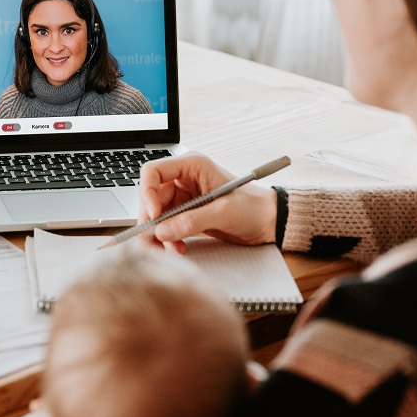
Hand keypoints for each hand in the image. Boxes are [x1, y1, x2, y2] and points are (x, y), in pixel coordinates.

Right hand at [137, 152, 276, 252]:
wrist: (268, 221)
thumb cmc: (252, 207)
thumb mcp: (223, 212)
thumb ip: (192, 221)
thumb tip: (162, 232)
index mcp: (192, 166)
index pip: (153, 171)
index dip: (147, 192)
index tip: (154, 215)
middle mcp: (183, 179)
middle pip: (150, 197)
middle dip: (151, 221)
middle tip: (153, 242)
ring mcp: (183, 198)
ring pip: (155, 215)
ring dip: (158, 234)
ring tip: (169, 249)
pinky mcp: (185, 214)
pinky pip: (166, 227)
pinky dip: (167, 239)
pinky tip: (178, 248)